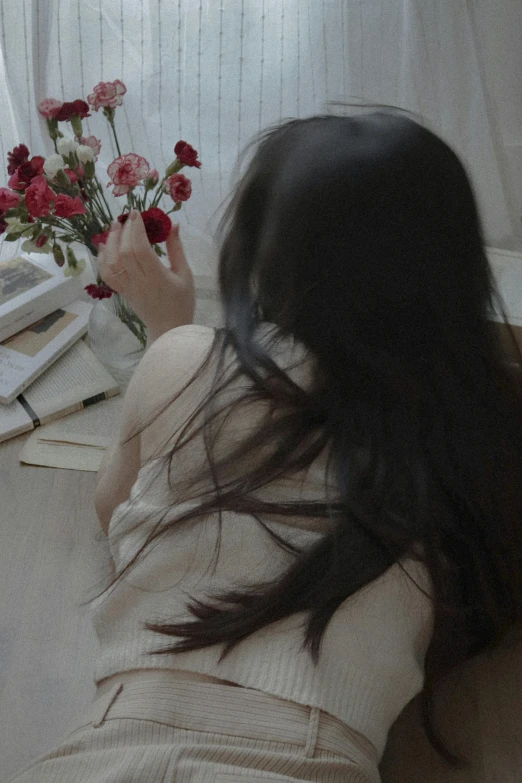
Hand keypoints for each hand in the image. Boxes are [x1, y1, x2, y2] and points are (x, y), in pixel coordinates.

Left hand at [98, 210, 194, 343]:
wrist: (169, 329)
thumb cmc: (182, 301)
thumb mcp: (185, 274)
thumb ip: (176, 249)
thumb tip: (173, 224)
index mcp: (157, 277)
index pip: (141, 249)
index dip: (136, 229)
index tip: (136, 213)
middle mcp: (139, 282)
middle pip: (124, 252)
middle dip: (124, 231)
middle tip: (127, 217)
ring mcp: (128, 288)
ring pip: (112, 262)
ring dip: (111, 241)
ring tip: (115, 226)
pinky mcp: (121, 292)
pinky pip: (106, 274)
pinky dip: (102, 259)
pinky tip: (104, 246)